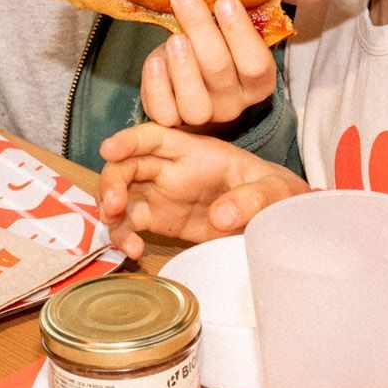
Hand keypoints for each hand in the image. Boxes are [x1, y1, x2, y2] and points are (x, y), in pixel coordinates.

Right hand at [97, 122, 306, 259]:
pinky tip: (133, 250)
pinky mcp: (163, 222)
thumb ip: (253, 198)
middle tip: (114, 207)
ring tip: (121, 237)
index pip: (156, 137)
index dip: (129, 140)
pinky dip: (124, 236)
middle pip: (128, 166)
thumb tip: (221, 215)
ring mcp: (164, 196)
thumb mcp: (275, 191)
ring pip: (123, 196)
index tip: (108, 150)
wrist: (279, 221)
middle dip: (112, 182)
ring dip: (111, 213)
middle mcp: (173, 170)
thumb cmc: (277, 195)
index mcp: (197, 151)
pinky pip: (131, 224)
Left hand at [140, 0, 277, 129]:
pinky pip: (165, 112)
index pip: (256, 63)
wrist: (189, 72)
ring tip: (174, 36)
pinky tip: (155, 61)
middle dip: (200, 28)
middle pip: (220, 70)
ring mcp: (205, 117)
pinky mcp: (173, 121)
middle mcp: (235, 104)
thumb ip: (228, 12)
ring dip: (183, 65)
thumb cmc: (211, 43)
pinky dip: (157, 87)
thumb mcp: (225, 29)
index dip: (240, 33)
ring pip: (195, 101)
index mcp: (258, 82)